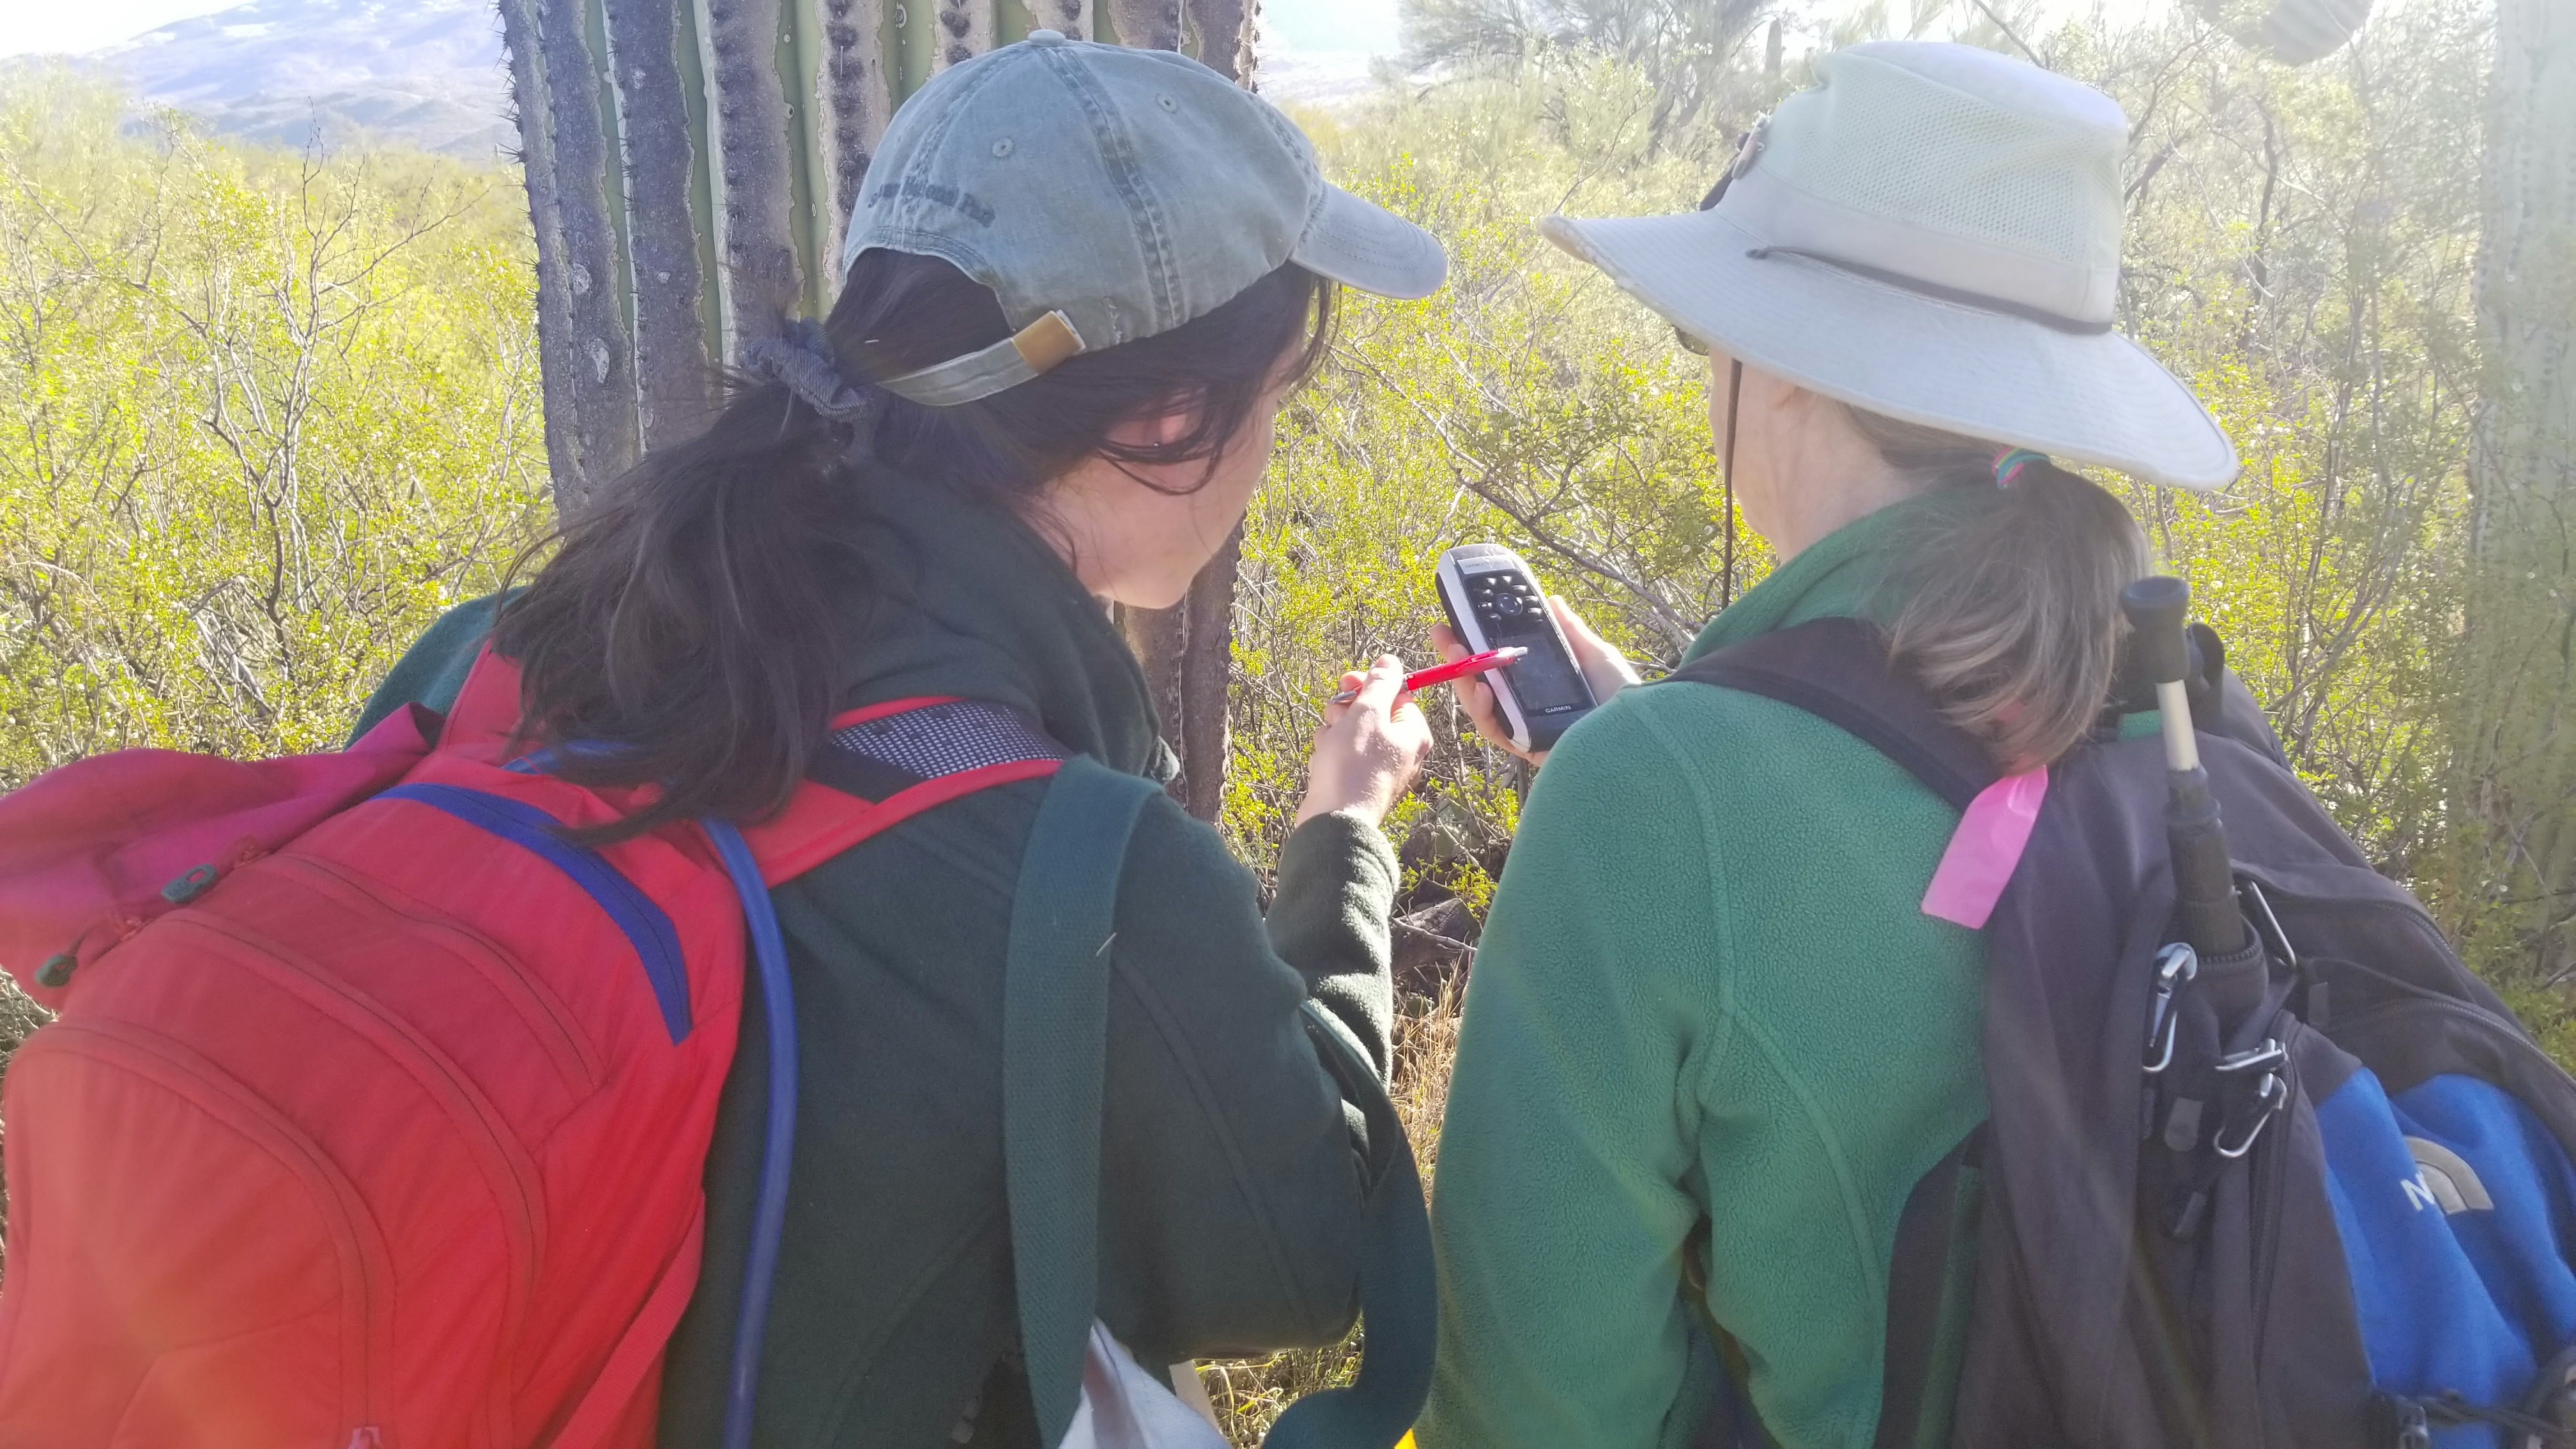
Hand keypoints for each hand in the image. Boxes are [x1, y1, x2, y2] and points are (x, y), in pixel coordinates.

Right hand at [1297, 655, 1433, 826]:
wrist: (1335, 820)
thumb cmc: (1354, 765)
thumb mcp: (1368, 713)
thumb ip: (1380, 683)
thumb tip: (1390, 661)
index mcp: (1413, 732)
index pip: (1396, 694)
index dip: (1369, 685)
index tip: (1348, 682)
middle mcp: (1400, 750)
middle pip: (1371, 711)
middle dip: (1346, 710)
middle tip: (1335, 715)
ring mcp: (1377, 767)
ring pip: (1350, 731)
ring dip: (1334, 731)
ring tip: (1329, 745)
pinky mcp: (1356, 780)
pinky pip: (1341, 753)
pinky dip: (1329, 753)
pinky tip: (1324, 762)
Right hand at [1431, 596, 1639, 765]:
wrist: (1638, 733)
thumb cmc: (1622, 697)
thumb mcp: (1595, 655)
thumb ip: (1570, 631)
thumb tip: (1553, 601)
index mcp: (1541, 684)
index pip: (1500, 664)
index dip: (1478, 643)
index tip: (1460, 619)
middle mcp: (1529, 706)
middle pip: (1482, 682)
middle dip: (1458, 656)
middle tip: (1441, 630)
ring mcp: (1525, 728)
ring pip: (1481, 705)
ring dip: (1462, 678)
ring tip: (1456, 650)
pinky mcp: (1526, 746)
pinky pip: (1493, 728)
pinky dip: (1481, 707)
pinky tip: (1480, 685)